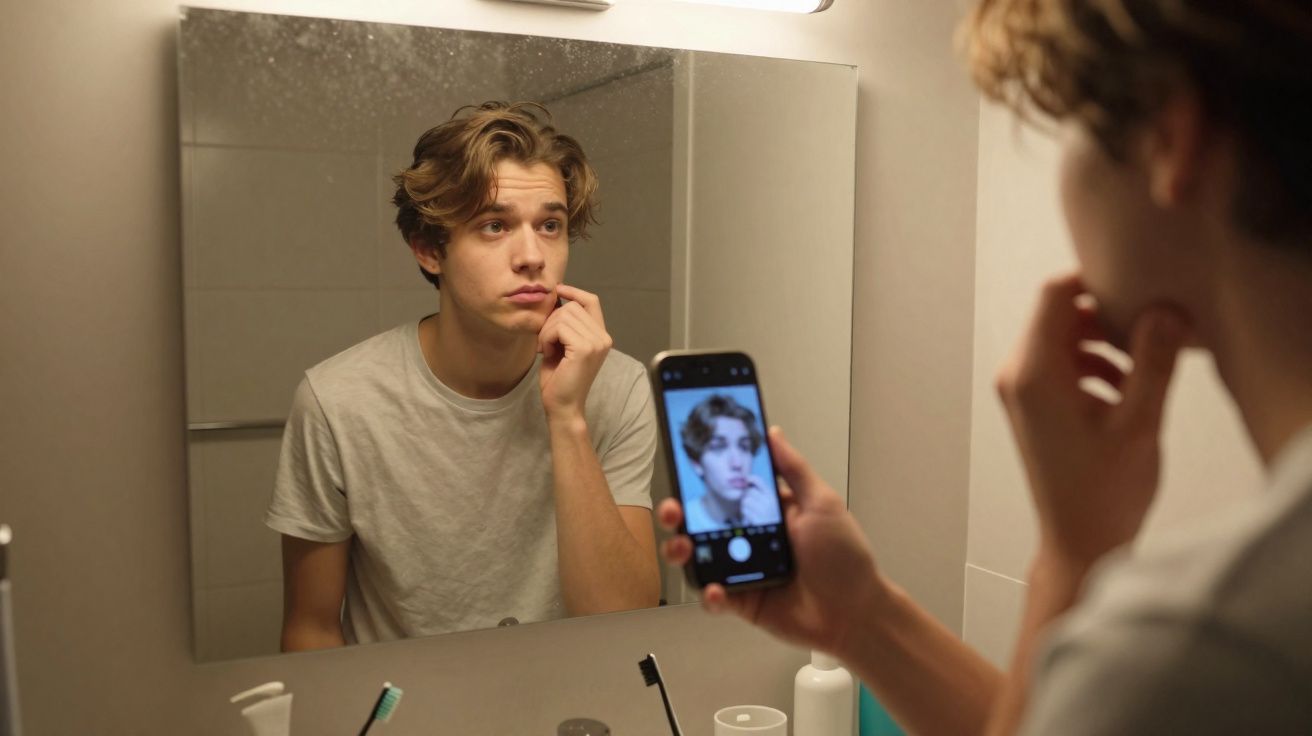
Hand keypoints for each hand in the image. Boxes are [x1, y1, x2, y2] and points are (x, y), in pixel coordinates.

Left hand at [538, 284, 612, 420]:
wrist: (562, 406)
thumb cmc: (559, 379)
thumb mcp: (562, 346)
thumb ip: (564, 325)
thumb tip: (555, 298)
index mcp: (601, 336)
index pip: (591, 301)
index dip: (574, 291)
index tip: (557, 291)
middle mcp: (603, 337)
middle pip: (572, 306)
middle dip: (551, 320)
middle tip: (544, 343)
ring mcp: (597, 343)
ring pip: (563, 315)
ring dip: (547, 330)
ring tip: (546, 349)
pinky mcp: (585, 349)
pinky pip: (559, 327)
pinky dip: (546, 337)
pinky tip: (546, 352)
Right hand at [659, 427, 883, 657]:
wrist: (855, 613)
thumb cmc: (844, 556)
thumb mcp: (822, 503)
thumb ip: (793, 468)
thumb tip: (771, 432)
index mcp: (767, 512)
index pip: (727, 491)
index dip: (703, 481)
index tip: (684, 467)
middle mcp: (750, 539)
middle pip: (702, 523)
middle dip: (679, 515)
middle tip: (673, 510)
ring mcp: (743, 571)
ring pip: (700, 558)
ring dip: (681, 550)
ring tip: (683, 546)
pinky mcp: (742, 602)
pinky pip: (714, 598)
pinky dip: (709, 594)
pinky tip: (717, 590)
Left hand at [740, 476, 775, 524]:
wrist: (769, 527)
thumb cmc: (766, 513)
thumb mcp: (768, 500)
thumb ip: (760, 490)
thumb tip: (748, 478)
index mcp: (772, 496)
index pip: (759, 481)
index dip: (751, 478)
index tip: (747, 480)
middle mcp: (769, 502)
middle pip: (750, 491)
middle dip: (746, 495)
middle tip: (749, 501)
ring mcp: (763, 511)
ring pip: (745, 500)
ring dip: (744, 504)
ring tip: (749, 509)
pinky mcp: (757, 519)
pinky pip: (744, 510)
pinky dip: (744, 512)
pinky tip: (749, 515)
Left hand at [996, 273, 1188, 568]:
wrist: (1079, 542)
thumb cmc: (1103, 493)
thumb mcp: (1139, 423)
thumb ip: (1153, 361)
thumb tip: (1166, 310)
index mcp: (1034, 374)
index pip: (1054, 293)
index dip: (1095, 283)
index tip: (1138, 293)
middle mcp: (1017, 376)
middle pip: (1058, 312)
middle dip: (1105, 316)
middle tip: (1148, 335)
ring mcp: (1020, 390)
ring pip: (1062, 337)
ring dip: (1103, 343)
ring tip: (1141, 369)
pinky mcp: (1032, 404)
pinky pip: (1061, 362)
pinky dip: (1093, 364)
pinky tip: (1124, 390)